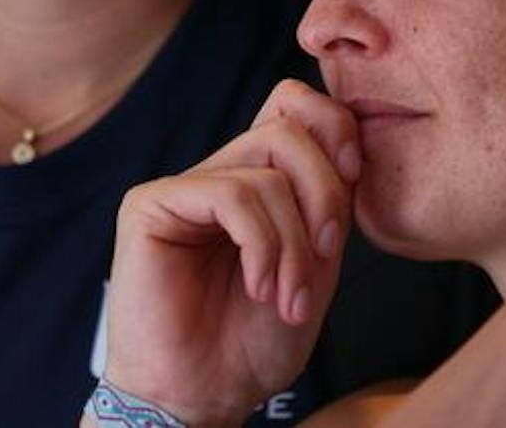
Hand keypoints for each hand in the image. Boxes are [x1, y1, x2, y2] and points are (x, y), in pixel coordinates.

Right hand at [99, 80, 361, 427]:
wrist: (201, 397)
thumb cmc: (251, 344)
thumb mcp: (314, 265)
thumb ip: (327, 205)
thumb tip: (349, 146)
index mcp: (255, 183)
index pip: (293, 107)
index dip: (335, 129)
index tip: (356, 182)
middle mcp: (216, 175)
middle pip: (287, 129)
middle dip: (326, 194)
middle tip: (324, 256)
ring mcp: (182, 188)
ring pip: (266, 167)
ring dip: (294, 241)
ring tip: (288, 296)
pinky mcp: (150, 205)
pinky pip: (232, 194)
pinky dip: (262, 245)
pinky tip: (259, 286)